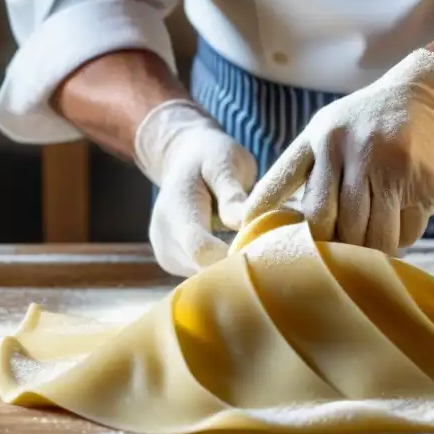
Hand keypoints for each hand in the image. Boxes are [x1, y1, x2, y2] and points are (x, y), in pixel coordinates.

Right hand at [135, 100, 255, 276]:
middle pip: (205, 270)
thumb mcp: (225, 162)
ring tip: (253, 242)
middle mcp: (165, 240)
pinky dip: (224, 266)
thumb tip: (245, 224)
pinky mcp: (176, 265)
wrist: (183, 159)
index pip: (202, 251)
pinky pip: (204, 275)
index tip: (266, 248)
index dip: (235, 257)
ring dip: (232, 266)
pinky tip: (238, 248)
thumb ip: (232, 194)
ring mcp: (168, 256)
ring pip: (206, 277)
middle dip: (239, 264)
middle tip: (269, 246)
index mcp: (175, 212)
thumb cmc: (210, 156)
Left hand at [242, 50, 433, 253]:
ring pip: (375, 238)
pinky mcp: (426, 184)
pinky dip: (400, 238)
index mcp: (324, 141)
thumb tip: (247, 219)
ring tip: (366, 249)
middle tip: (336, 258)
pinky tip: (397, 221)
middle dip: (337, 249)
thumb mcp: (318, 134)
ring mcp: (395, 168)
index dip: (299, 237)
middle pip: (340, 228)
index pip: (309, 206)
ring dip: (370, 252)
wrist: (422, 97)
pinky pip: (407, 233)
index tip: (287, 256)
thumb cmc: (359, 124)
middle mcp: (358, 152)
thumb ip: (287, 174)